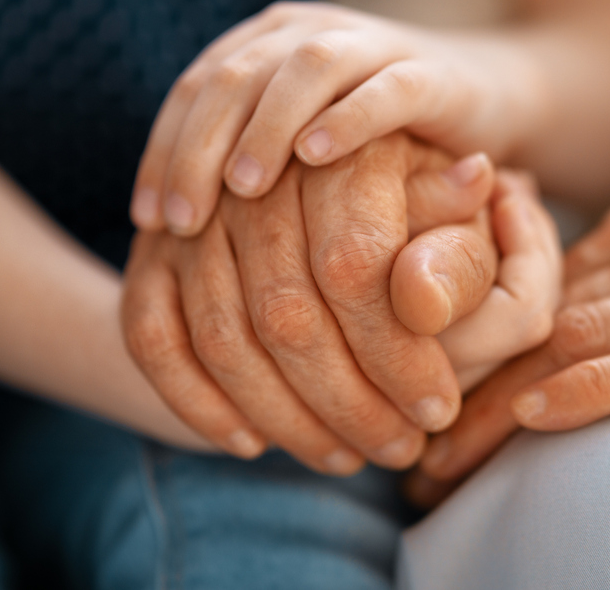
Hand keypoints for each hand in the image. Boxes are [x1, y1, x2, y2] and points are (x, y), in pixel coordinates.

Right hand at [122, 134, 559, 474]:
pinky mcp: (147, 258)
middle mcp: (253, 176)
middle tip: (401, 448)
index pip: (354, 265)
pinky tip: (253, 443)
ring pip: (222, 335)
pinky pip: (152, 339)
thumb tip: (440, 269)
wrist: (326, 183)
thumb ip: (461, 249)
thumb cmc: (417, 216)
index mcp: (339, 153)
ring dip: (286, 415)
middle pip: (287, 311)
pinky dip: (198, 401)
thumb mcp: (461, 223)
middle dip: (350, 400)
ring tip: (346, 457)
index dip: (398, 350)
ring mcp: (190, 219)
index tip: (439, 407)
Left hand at [128, 1, 537, 234]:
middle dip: (199, 148)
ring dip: (266, 127)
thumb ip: (245, 173)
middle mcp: (311, 34)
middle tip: (181, 218)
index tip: (147, 221)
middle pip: (235, 76)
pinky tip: (316, 158)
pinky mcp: (432, 73)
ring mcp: (373, 46)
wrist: (493, 103)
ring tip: (242, 188)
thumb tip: (157, 237)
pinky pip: (385, 87)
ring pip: (304, 70)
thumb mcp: (302, 158)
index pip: (195, 89)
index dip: (164, 151)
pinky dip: (347, 118)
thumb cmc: (380, 147)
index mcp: (268, 46)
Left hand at [409, 179, 609, 502]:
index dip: (468, 346)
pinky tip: (539, 418)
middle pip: (536, 317)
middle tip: (401, 450)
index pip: (537, 286)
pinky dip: (595, 387)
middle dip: (460, 385)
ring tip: (437, 466)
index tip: (418, 397)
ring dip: (497, 407)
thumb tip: (581, 319)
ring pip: (577, 341)